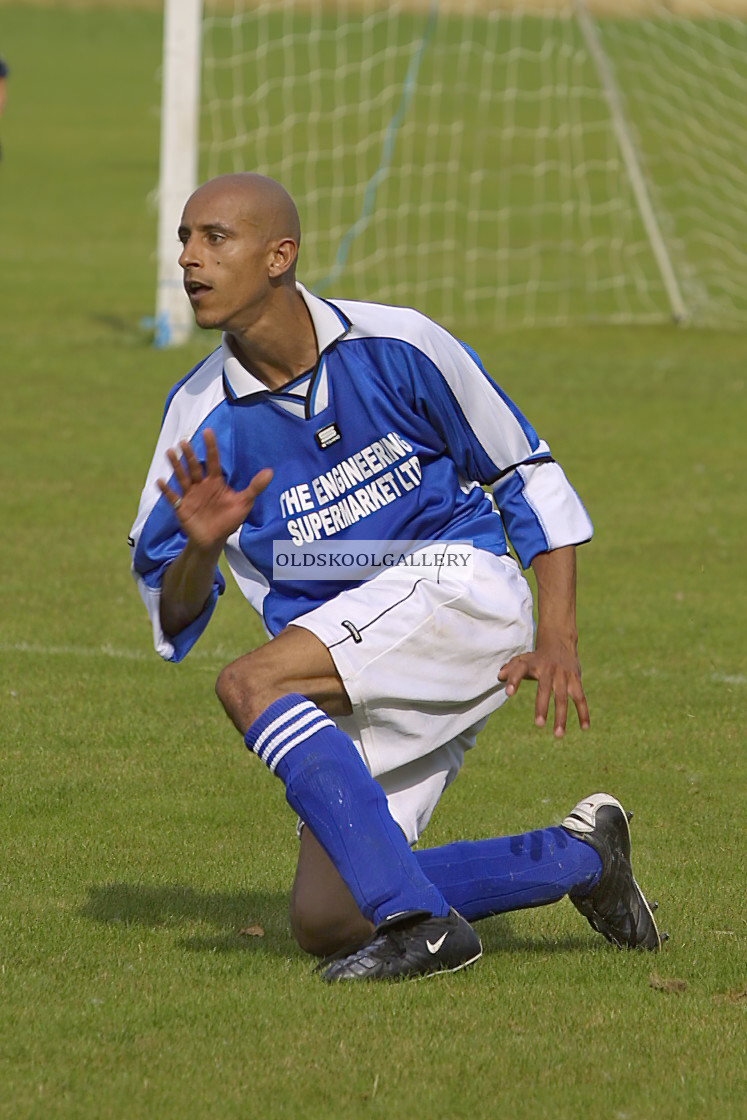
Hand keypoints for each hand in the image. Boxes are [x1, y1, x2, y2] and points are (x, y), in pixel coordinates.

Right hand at [157, 428, 272, 549]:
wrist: (214, 539)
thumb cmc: (229, 519)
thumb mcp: (244, 503)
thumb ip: (255, 487)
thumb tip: (270, 472)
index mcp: (215, 481)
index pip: (213, 460)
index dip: (210, 446)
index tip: (207, 431)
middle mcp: (201, 484)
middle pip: (194, 466)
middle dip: (189, 455)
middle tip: (184, 442)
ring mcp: (190, 495)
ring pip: (182, 477)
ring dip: (176, 466)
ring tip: (170, 453)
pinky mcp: (181, 506)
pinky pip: (173, 497)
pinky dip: (166, 490)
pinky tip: (160, 481)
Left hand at [498, 638, 589, 737]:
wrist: (560, 642)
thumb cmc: (536, 658)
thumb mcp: (522, 660)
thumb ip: (511, 669)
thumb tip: (499, 677)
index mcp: (531, 664)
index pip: (520, 670)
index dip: (514, 680)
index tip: (508, 694)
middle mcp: (547, 669)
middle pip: (544, 689)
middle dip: (542, 707)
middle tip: (538, 725)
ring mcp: (563, 674)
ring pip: (563, 697)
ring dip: (561, 716)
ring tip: (558, 735)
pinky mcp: (575, 679)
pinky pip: (580, 698)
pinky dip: (583, 712)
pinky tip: (584, 728)